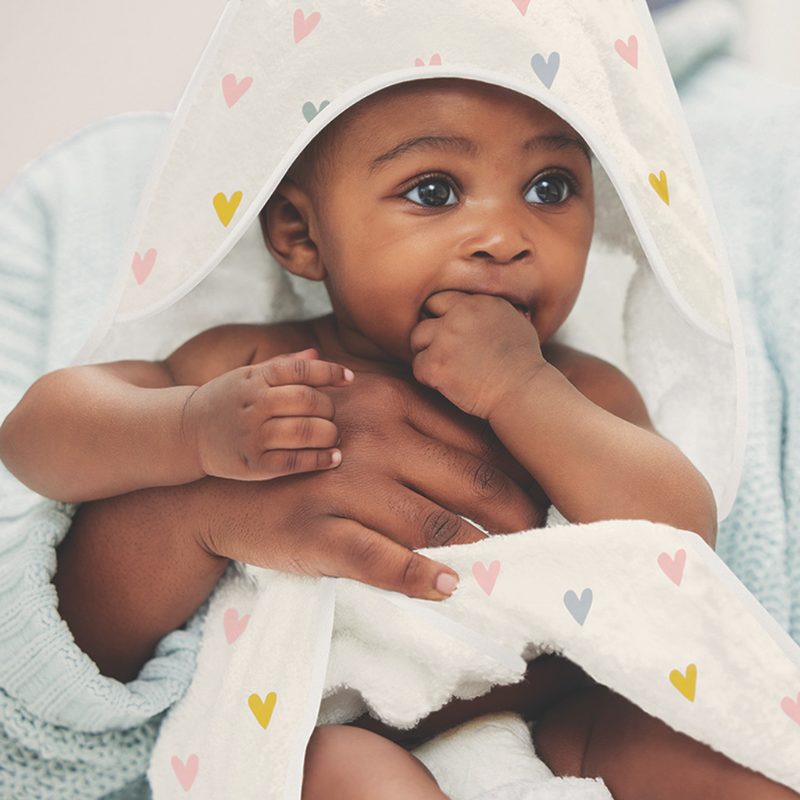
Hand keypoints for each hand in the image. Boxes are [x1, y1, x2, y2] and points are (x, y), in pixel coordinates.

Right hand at [57, 367, 546, 680]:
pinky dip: (417, 575)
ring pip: (435, 522)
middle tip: (542, 537)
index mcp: (391, 402)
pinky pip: (378, 558)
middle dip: (516, 513)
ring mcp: (345, 484)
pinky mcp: (319, 529)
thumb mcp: (358, 410)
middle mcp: (374, 437)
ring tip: (512, 567)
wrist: (225, 480)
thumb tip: (483, 446)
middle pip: (470, 481)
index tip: (539, 498)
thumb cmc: (307, 447)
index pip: (474, 440)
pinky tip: (448, 586)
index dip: (517, 473)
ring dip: (483, 549)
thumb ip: (414, 420)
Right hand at [183, 349, 352, 479]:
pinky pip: (295, 462)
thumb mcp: (248, 375)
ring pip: (306, 431)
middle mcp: (254, 405)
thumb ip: (283, 364)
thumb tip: (317, 354)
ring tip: (333, 436)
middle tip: (331, 415)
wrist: (187, 432)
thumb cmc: (227, 400)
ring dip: (329, 434)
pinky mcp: (253, 464)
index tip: (348, 379)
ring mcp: (252, 435)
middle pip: (309, 402)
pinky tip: (333, 458)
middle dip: (330, 408)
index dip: (330, 372)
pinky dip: (320, 460)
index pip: (301, 370)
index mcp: (255, 378)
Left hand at [410, 291, 545, 418]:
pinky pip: (417, 366)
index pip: (443, 297)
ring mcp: (445, 338)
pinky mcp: (435, 364)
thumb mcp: (515, 320)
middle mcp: (460, 314)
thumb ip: (490, 307)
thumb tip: (477, 303)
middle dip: (430, 329)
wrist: (522, 392)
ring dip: (426, 352)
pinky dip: (428, 377)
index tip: (451, 332)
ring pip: (416, 338)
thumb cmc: (523, 362)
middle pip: (425, 311)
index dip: (443, 314)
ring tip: (446, 367)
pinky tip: (447, 383)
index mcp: (478, 301)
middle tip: (443, 349)